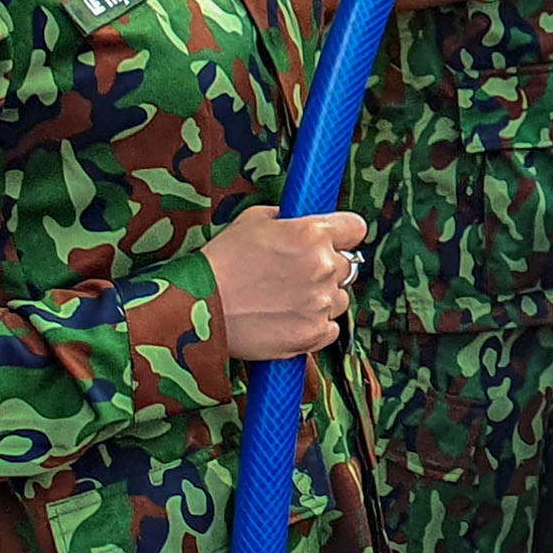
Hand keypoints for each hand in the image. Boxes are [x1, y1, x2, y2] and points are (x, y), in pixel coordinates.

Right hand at [202, 205, 368, 361]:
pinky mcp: (313, 333)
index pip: (356, 228)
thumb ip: (288, 219)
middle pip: (348, 265)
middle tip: (294, 276)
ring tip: (285, 300)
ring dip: (321, 299)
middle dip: (327, 269)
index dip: (344, 234)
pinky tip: (287, 320)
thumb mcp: (252, 221)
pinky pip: (330, 329)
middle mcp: (324, 266)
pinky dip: (314, 326)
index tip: (334, 241)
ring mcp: (320, 302)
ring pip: (339, 298)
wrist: (196, 308)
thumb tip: (303, 219)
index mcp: (313, 233)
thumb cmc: (221, 262)